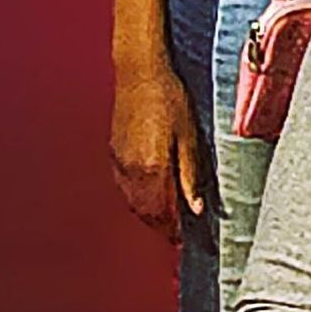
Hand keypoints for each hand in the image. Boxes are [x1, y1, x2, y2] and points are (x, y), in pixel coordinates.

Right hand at [110, 62, 205, 238]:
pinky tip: (148, 194)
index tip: (183, 239)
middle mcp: (131, 170)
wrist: (139, 72)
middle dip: (160, 226)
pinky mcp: (115, 152)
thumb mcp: (189, 137)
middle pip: (145, 212)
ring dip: (147, 214)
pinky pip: (124, 186)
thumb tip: (195, 207)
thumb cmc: (168, 98)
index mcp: (152, 168)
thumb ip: (190, 176)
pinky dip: (136, 197)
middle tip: (175, 233)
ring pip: (132, 201)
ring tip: (165, 219)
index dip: (172, 230)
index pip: (162, 213)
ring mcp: (119, 161)